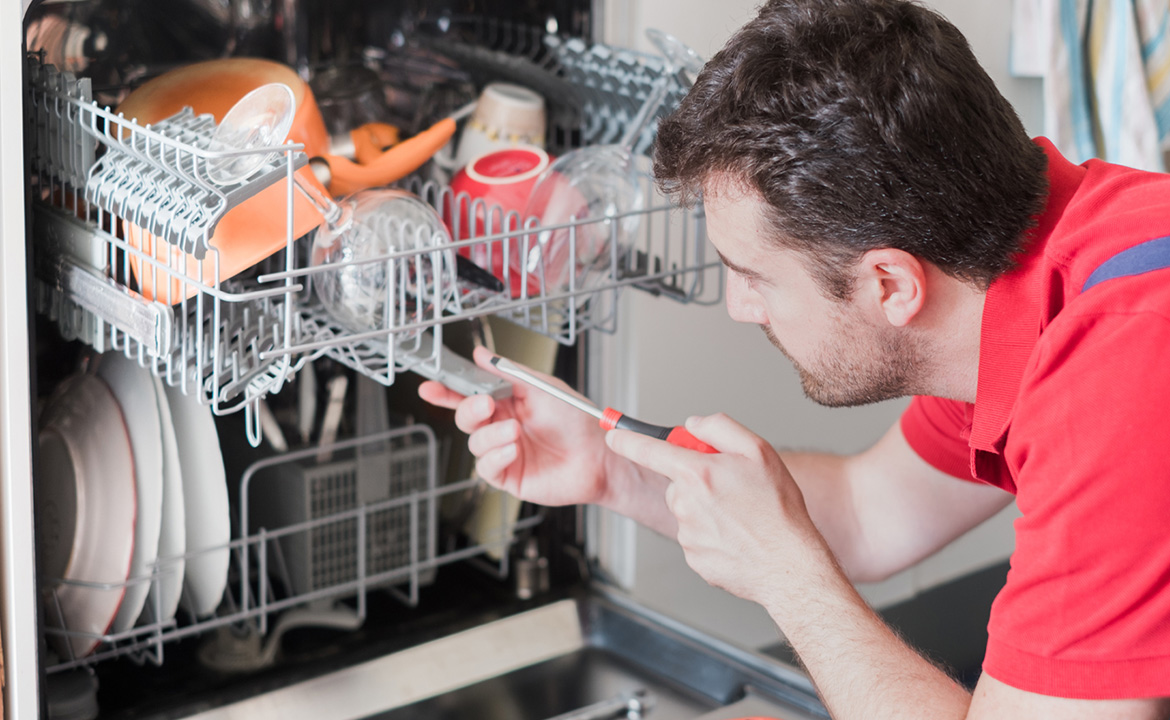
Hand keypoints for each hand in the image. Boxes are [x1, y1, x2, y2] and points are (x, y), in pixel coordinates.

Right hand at [417, 346, 610, 506]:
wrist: (599, 456)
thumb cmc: (578, 421)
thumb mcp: (543, 386)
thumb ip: (509, 371)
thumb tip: (481, 354)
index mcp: (508, 401)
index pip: (469, 393)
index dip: (447, 390)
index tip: (430, 385)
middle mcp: (502, 426)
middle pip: (465, 417)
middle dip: (468, 409)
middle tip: (485, 405)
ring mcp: (504, 451)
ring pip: (475, 442)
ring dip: (491, 435)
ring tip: (516, 431)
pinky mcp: (508, 475)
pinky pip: (486, 467)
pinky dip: (496, 456)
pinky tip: (514, 449)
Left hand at [606, 412, 827, 605]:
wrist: (789, 564)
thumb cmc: (778, 509)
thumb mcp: (759, 451)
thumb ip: (720, 428)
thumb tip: (694, 424)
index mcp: (697, 474)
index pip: (648, 450)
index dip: (627, 439)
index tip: (614, 434)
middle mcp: (685, 503)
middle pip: (676, 481)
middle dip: (697, 479)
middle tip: (732, 487)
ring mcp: (687, 533)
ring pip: (686, 510)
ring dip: (705, 508)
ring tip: (740, 515)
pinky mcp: (693, 557)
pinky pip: (694, 536)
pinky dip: (711, 533)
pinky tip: (736, 535)